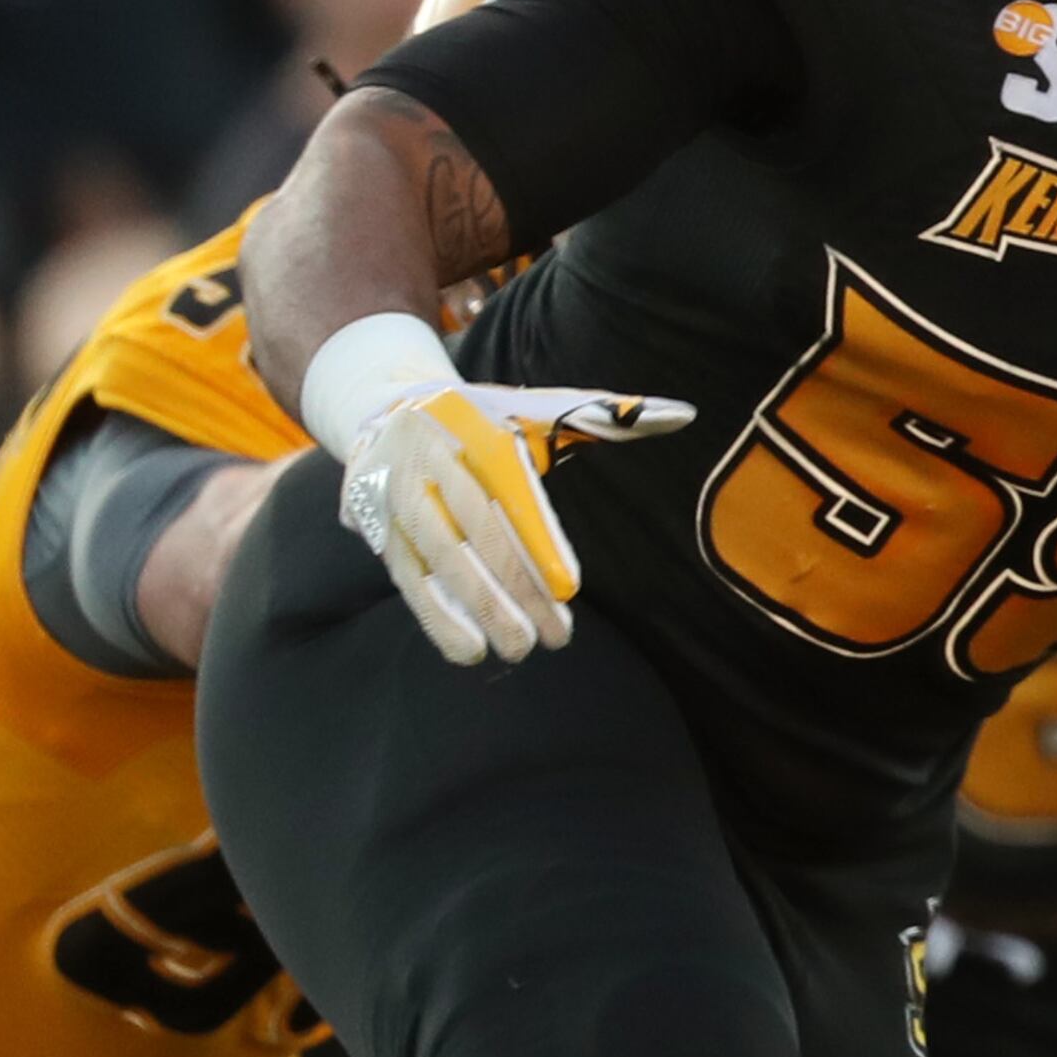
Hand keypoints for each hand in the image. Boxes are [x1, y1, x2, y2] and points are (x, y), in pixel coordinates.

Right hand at [340, 384, 691, 664]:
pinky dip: (434, 616)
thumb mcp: (541, 406)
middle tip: (554, 638)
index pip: (511, 495)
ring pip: (438, 561)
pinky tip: (467, 649)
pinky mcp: (375, 527)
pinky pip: (405, 578)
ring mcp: (396, 495)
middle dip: (515, 590)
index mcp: (478, 431)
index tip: (570, 589)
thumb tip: (682, 416)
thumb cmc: (487, 417)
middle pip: (475, 533)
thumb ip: (608, 416)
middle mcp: (430, 461)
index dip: (539, 543)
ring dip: (476, 610)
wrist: (389, 408)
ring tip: (516, 650)